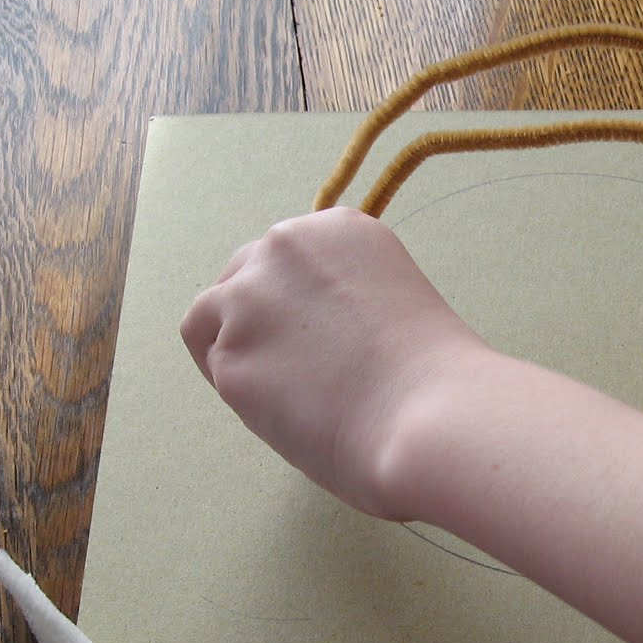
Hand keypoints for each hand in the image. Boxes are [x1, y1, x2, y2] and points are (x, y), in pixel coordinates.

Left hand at [180, 208, 487, 518]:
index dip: (292, 301)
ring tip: (281, 392)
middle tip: (290, 368)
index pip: (287, 257)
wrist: (431, 414)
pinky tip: (283, 412)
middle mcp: (285, 247)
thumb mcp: (393, 302)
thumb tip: (307, 335)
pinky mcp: (229, 355)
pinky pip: (216, 370)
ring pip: (209, 319)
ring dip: (235, 351)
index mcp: (338, 229)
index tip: (311, 335)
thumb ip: (342, 301)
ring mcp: (249, 298)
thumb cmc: (433, 378)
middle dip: (254, 320)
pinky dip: (239, 392)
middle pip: (239, 277)